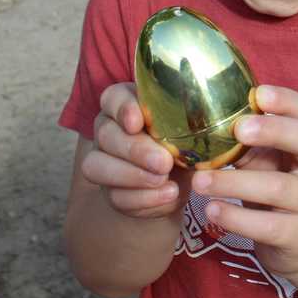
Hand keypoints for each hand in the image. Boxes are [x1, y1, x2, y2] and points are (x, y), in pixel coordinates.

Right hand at [82, 82, 190, 218]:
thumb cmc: (184, 140)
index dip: (122, 109)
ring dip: (133, 175)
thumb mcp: (189, 126)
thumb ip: (185, 122)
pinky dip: (144, 198)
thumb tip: (199, 128)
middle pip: (106, 135)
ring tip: (163, 179)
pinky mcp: (111, 192)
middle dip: (135, 149)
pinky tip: (167, 194)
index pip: (113, 98)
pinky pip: (117, 197)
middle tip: (163, 161)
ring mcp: (102, 162)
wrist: (183, 176)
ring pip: (98, 167)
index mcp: (123, 105)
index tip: (137, 122)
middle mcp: (107, 131)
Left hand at [191, 85, 297, 276]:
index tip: (258, 93)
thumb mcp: (269, 162)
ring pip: (279, 187)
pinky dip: (236, 218)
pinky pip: (268, 226)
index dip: (286, 100)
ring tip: (200, 181)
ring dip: (235, 182)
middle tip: (238, 128)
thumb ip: (249, 144)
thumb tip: (205, 121)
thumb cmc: (280, 190)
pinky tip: (212, 211)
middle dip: (274, 131)